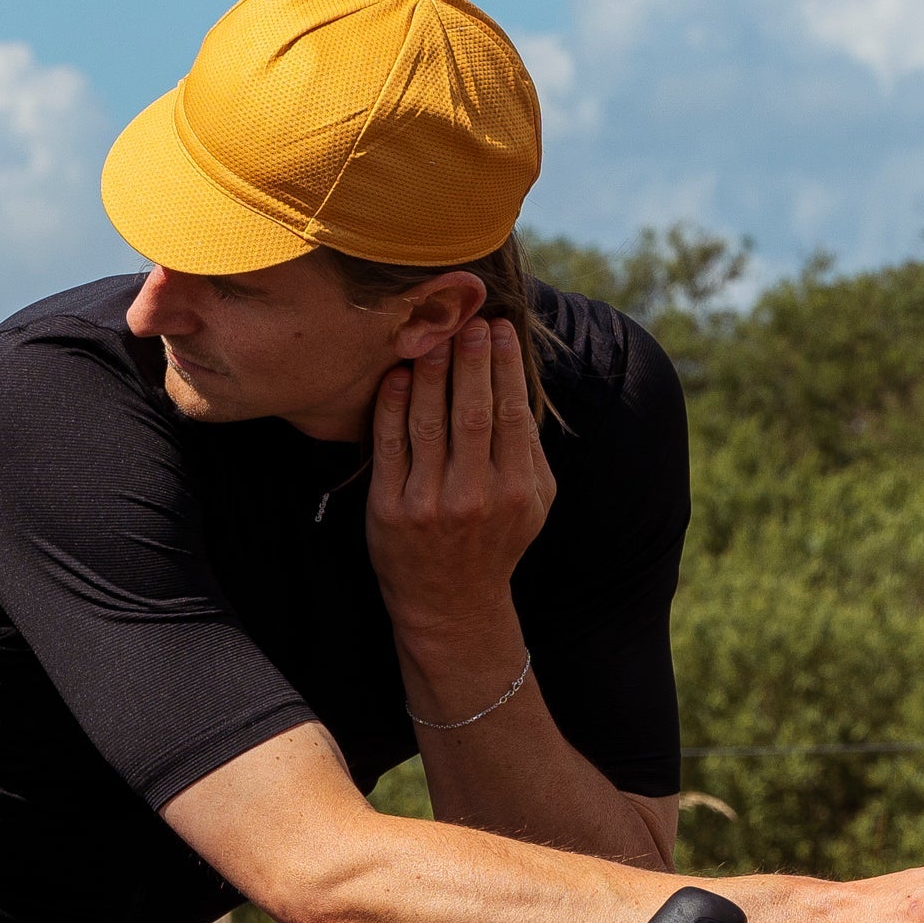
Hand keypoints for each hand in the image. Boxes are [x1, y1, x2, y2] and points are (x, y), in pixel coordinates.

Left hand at [366, 318, 553, 673]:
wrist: (449, 605)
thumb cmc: (495, 542)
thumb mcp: (534, 504)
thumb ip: (529, 450)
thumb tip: (518, 386)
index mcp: (515, 492)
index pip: (508, 413)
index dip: (503, 366)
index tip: (498, 328)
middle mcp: (473, 497)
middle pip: (470, 410)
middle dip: (468, 357)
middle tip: (467, 318)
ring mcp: (428, 503)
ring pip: (428, 420)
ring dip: (428, 371)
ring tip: (430, 335)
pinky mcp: (390, 509)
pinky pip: (390, 444)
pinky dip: (391, 404)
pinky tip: (396, 374)